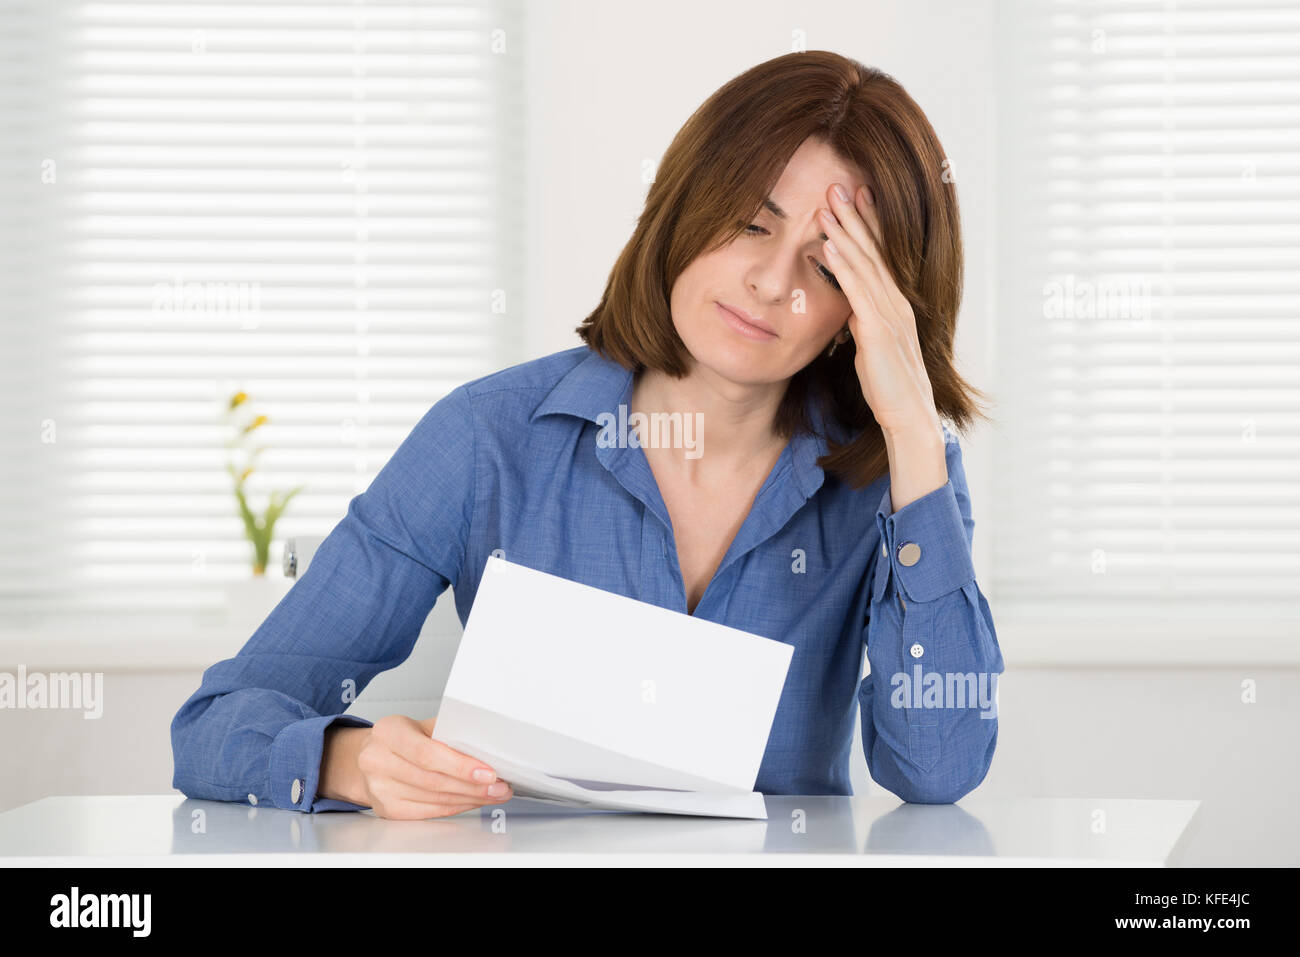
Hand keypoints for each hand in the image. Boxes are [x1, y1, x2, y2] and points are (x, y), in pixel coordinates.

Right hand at [331, 714, 513, 819]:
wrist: (370, 757)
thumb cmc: (400, 739)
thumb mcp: (419, 725)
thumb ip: (447, 731)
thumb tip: (486, 744)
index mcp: (388, 732)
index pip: (427, 753)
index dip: (460, 766)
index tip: (488, 772)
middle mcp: (378, 760)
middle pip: (433, 780)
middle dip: (473, 786)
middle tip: (499, 786)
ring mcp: (380, 788)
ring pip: (435, 799)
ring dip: (470, 798)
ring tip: (493, 794)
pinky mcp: (387, 809)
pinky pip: (429, 812)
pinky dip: (456, 807)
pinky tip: (471, 800)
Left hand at [817, 182, 939, 436]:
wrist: (907, 414)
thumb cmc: (887, 385)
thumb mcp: (872, 346)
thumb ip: (863, 324)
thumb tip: (850, 312)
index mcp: (895, 303)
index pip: (879, 255)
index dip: (868, 224)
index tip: (855, 195)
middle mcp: (896, 301)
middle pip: (873, 250)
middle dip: (856, 215)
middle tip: (839, 184)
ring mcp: (890, 313)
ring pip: (865, 263)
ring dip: (846, 231)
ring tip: (828, 204)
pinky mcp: (879, 330)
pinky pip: (857, 290)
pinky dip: (843, 264)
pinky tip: (829, 243)